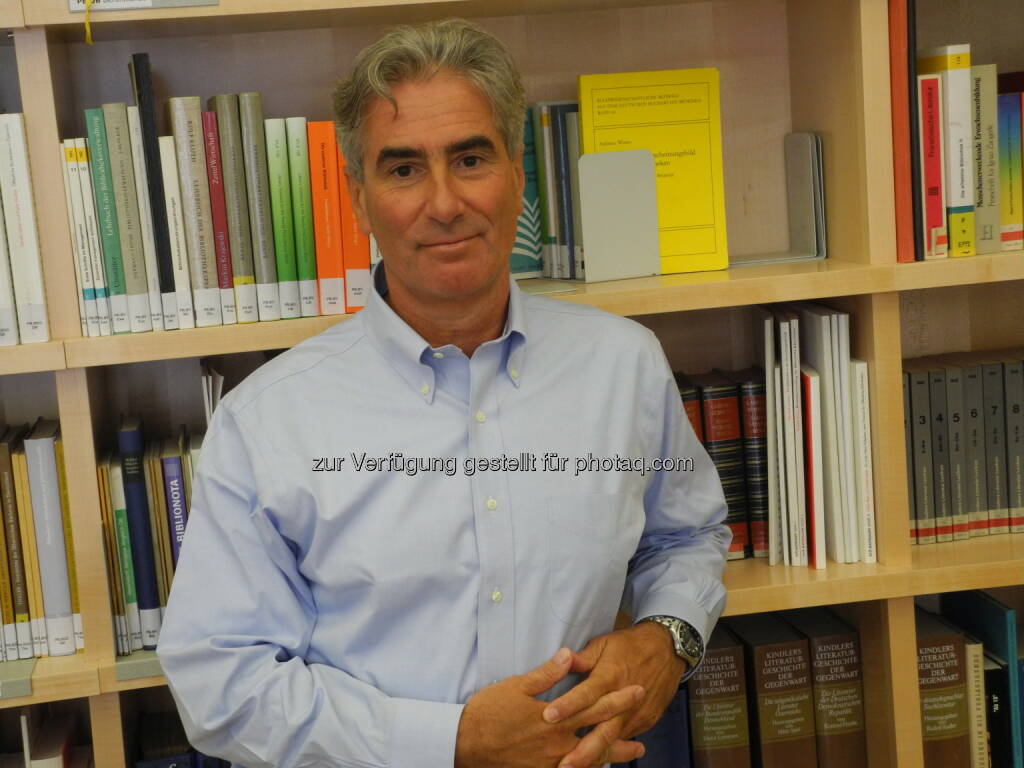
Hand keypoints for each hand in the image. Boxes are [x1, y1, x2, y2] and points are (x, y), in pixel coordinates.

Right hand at [454, 648, 647, 767]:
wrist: (464, 744)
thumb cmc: (488, 712)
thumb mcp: (517, 686)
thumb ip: (547, 673)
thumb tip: (569, 655)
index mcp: (555, 718)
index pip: (594, 706)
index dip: (618, 699)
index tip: (637, 691)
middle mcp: (558, 744)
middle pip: (598, 738)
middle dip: (621, 736)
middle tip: (644, 741)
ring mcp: (550, 763)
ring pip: (588, 761)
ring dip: (610, 757)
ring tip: (630, 755)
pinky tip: (594, 767)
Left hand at [541, 623, 686, 766]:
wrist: (667, 649)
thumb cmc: (632, 645)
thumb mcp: (604, 644)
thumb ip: (583, 657)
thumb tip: (561, 660)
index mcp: (610, 675)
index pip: (587, 693)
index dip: (568, 705)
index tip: (549, 716)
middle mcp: (623, 698)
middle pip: (603, 728)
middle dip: (583, 749)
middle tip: (564, 764)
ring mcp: (636, 713)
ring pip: (614, 739)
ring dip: (596, 755)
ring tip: (576, 767)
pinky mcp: (645, 721)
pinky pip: (625, 738)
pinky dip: (611, 750)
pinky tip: (596, 761)